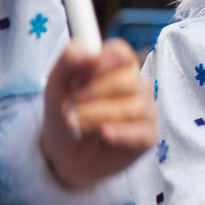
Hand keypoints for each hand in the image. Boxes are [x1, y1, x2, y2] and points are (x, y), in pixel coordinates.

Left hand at [41, 38, 157, 189]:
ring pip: (135, 107)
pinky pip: (142, 131)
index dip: (100, 65)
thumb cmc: (67, 113)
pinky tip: (102, 135)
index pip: (121, 53)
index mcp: (118, 65)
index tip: (76, 80)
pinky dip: (120, 133)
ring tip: (76, 126)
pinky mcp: (148, 135)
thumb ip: (69, 60)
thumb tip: (90, 52)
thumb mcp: (56, 85)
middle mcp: (137, 84)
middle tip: (69, 108)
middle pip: (128, 80)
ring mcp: (146, 109)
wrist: (64, 153)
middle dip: (93, 95)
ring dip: (98, 116)